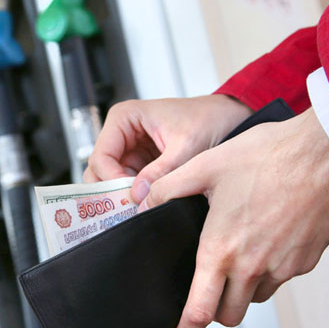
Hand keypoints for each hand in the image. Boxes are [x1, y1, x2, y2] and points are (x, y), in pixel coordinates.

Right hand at [83, 95, 252, 201]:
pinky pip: (128, 184)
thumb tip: (138, 194)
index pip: (101, 155)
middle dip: (111, 191)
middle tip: (126, 209)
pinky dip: (133, 197)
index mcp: (124, 118)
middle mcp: (121, 133)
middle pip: (99, 169)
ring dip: (122, 196)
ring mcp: (130, 150)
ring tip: (137, 209)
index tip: (129, 196)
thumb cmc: (208, 119)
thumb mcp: (186, 146)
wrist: (229, 119)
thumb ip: (161, 171)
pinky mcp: (141, 164)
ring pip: (111, 180)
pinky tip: (144, 205)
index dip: (110, 179)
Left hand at [138, 108, 328, 327]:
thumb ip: (168, 188)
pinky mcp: (307, 260)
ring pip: (257, 296)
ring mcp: (284, 266)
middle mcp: (254, 266)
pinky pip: (282, 277)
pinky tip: (267, 236)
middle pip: (230, 313)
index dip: (188, 327)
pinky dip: (271, 268)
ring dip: (245, 288)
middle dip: (216, 308)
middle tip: (209, 289)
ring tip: (240, 251)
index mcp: (222, 249)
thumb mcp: (205, 166)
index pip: (202, 309)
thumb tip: (143, 203)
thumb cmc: (268, 156)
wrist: (325, 152)